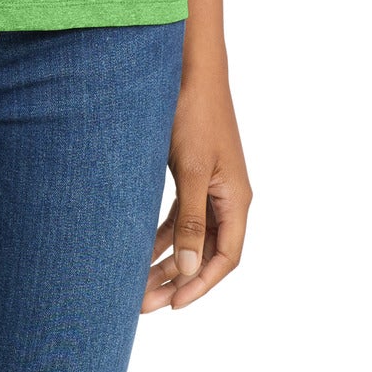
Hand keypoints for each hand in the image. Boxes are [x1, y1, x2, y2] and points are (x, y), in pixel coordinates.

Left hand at [141, 65, 251, 311]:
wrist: (189, 67)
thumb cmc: (193, 113)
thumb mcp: (191, 170)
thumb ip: (191, 220)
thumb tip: (187, 270)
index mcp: (236, 198)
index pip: (226, 257)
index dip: (201, 284)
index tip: (173, 304)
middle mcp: (227, 196)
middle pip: (206, 251)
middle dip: (177, 278)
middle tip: (144, 303)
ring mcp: (210, 184)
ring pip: (190, 235)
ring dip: (166, 258)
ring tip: (136, 283)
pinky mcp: (192, 172)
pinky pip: (180, 214)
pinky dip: (161, 232)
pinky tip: (139, 247)